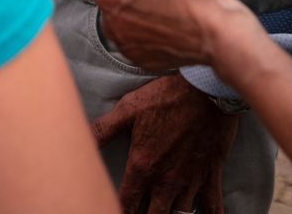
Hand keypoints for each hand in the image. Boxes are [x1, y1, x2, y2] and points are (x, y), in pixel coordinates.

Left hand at [91, 72, 237, 213]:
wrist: (206, 88)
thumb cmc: (166, 97)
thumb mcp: (129, 109)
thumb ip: (103, 129)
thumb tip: (78, 138)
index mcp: (143, 166)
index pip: (126, 202)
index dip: (120, 210)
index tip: (111, 209)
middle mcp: (166, 180)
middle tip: (140, 212)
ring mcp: (190, 179)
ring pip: (179, 213)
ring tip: (163, 212)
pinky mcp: (210, 173)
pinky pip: (213, 204)